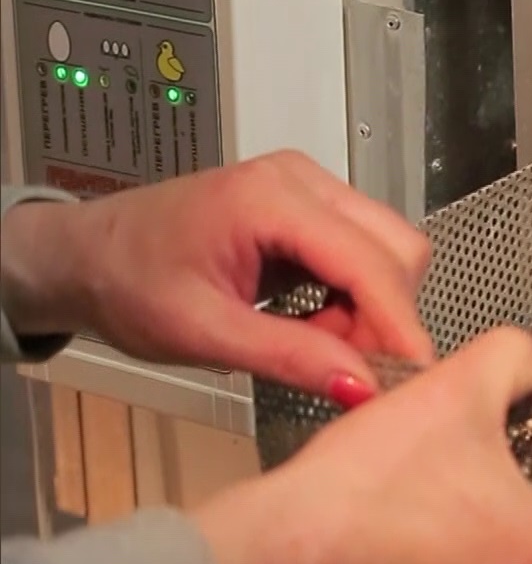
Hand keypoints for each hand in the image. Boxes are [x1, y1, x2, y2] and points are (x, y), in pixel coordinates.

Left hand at [0, 151, 432, 402]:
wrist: (86, 256)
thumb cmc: (126, 281)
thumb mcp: (201, 333)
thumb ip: (288, 357)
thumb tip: (359, 384)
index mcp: (269, 198)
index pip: (367, 260)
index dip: (398, 322)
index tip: (413, 376)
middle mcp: (300, 179)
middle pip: (395, 247)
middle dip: (384, 315)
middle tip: (343, 365)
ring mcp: (309, 188)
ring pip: (388, 250)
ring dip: (369, 309)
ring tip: (314, 343)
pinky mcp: (312, 206)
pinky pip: (366, 252)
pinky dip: (353, 298)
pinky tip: (313, 323)